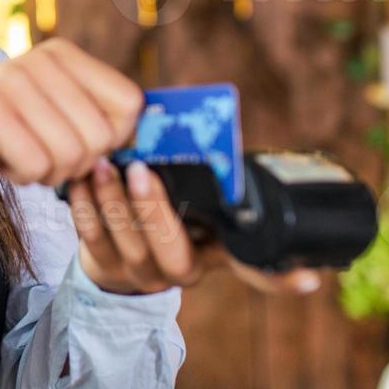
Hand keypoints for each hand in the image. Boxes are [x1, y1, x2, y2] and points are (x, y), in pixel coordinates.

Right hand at [0, 38, 143, 199]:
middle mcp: (39, 59)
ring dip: (46, 171)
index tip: (76, 141)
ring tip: (17, 153)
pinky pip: (36, 166)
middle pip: (102, 137)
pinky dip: (21, 176)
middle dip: (75, 163)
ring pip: (71, 156)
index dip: (111, 139)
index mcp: (62, 54)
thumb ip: (94, 115)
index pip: (129, 104)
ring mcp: (11, 82)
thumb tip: (147, 136)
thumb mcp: (50, 111)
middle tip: (39, 152)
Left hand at [70, 160, 323, 295]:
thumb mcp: (193, 194)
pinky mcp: (106, 270)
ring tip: (102, 165)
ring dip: (112, 202)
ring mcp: (144, 275)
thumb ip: (200, 170)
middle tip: (141, 172)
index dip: (283, 278)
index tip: (309, 277)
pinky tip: (79, 179)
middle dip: (154, 211)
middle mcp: (185, 268)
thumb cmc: (165, 207)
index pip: (257, 270)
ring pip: (128, 245)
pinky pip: (92, 241)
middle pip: (174, 253)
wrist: (116, 254)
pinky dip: (83, 208)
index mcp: (216, 250)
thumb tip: (199, 110)